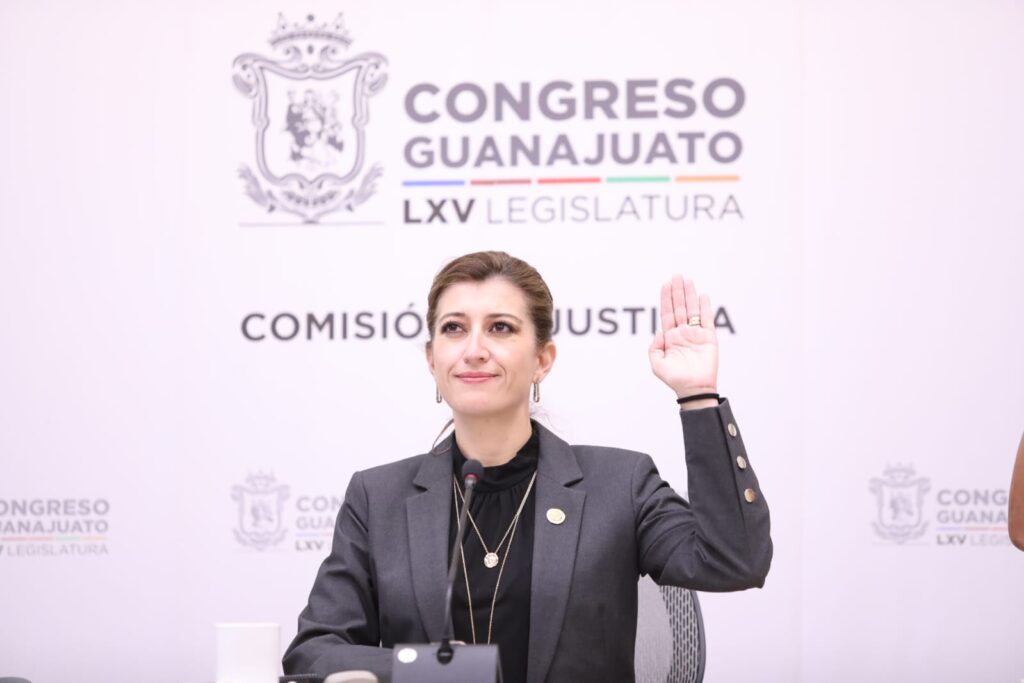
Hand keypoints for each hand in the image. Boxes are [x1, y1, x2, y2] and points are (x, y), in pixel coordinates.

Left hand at [648, 275, 718, 399]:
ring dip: (690, 295)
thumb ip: (654, 347)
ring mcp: (696, 334)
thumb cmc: (675, 379)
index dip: (666, 298)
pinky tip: (702, 295)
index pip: (667, 313)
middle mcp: (683, 332)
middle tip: (677, 275)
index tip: (666, 284)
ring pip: (692, 310)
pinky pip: (707, 319)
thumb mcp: (657, 364)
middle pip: (679, 307)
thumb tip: (658, 331)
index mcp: (670, 337)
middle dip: (677, 291)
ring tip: (688, 280)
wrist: (693, 389)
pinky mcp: (708, 338)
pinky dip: (705, 307)